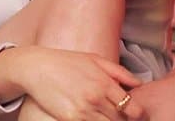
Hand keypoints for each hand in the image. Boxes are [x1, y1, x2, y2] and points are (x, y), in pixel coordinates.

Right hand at [0, 46, 145, 120]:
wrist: (35, 67)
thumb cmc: (65, 61)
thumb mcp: (93, 59)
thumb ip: (119, 72)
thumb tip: (140, 84)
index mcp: (105, 83)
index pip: (134, 109)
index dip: (139, 115)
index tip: (136, 114)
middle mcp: (96, 98)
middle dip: (123, 120)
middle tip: (118, 115)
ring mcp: (83, 110)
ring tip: (103, 115)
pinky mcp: (70, 119)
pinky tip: (90, 116)